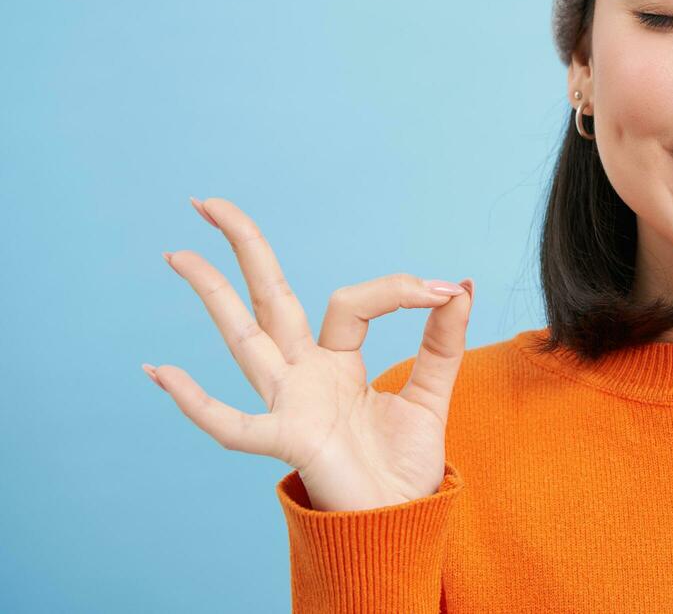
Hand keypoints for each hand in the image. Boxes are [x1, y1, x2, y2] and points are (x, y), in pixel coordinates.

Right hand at [144, 196, 474, 511]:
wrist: (400, 521)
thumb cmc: (403, 463)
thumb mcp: (433, 391)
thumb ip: (444, 340)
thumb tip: (461, 283)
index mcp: (338, 360)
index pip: (353, 301)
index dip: (399, 289)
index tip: (445, 289)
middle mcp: (304, 374)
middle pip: (271, 298)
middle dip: (244, 248)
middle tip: (209, 202)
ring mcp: (289, 404)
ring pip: (244, 339)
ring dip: (212, 296)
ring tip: (178, 254)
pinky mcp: (288, 441)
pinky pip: (233, 423)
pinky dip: (197, 402)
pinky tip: (159, 372)